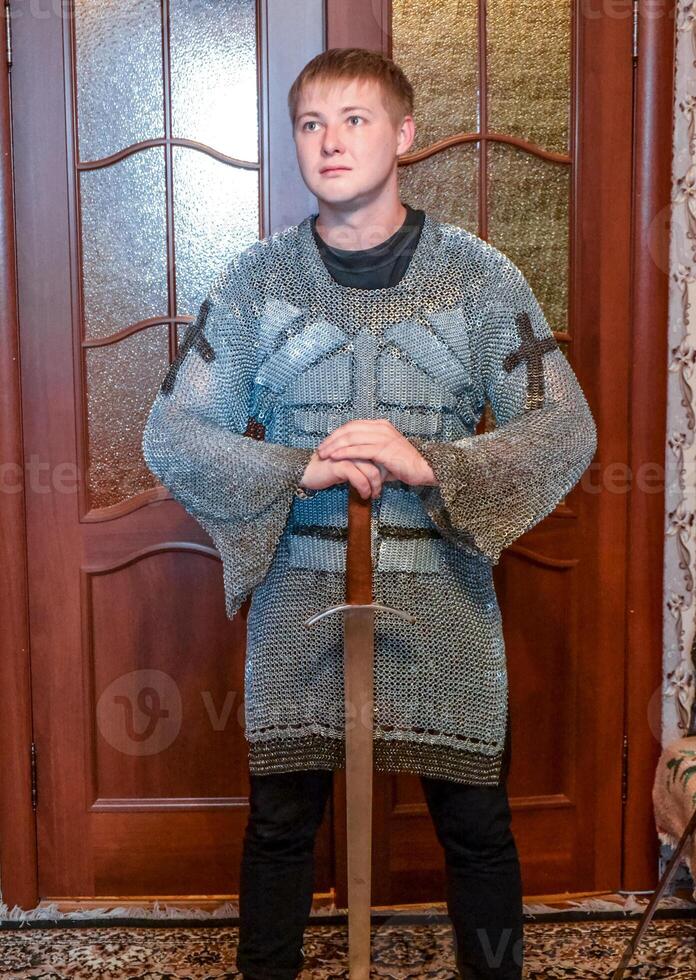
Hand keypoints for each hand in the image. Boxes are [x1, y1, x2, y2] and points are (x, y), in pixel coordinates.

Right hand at [300, 451, 394, 499]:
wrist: (307, 471)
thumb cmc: (329, 469)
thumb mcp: (350, 465)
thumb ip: (364, 464)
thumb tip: (382, 473)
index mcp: (357, 443)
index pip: (379, 452)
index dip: (384, 468)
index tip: (386, 481)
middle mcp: (353, 446)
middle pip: (378, 462)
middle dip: (382, 479)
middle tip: (379, 490)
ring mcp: (347, 455)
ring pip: (371, 471)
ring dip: (374, 486)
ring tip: (373, 495)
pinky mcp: (340, 465)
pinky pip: (359, 478)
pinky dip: (364, 488)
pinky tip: (364, 494)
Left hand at [315, 419, 435, 486]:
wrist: (422, 469)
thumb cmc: (402, 465)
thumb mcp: (382, 454)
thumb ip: (368, 452)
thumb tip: (352, 458)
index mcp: (380, 425)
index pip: (353, 425)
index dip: (337, 434)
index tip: (326, 443)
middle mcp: (381, 428)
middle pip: (349, 429)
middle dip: (332, 439)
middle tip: (320, 449)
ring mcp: (383, 437)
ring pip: (352, 438)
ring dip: (335, 446)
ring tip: (324, 454)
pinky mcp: (383, 449)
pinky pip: (359, 449)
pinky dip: (344, 453)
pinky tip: (334, 457)